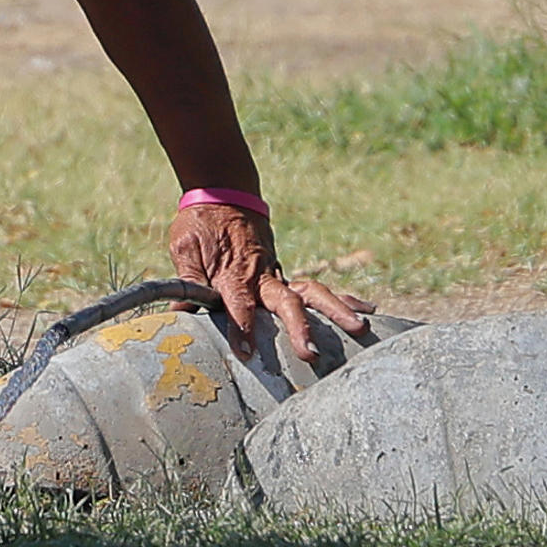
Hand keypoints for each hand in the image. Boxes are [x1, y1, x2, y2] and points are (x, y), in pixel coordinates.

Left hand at [168, 203, 375, 362]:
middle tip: (311, 352)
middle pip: (285, 301)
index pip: (239, 304)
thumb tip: (178, 313)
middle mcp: (262, 275)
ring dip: (337, 311)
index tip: (247, 353)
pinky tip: (369, 312)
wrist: (224, 193)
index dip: (243, 328)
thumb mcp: (185, 247)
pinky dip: (344, 298)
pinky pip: (318, 288)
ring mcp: (279, 274)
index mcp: (233, 273)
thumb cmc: (200, 223)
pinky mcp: (288, 275)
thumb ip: (187, 280)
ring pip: (313, 293)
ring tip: (362, 329)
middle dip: (299, 327)